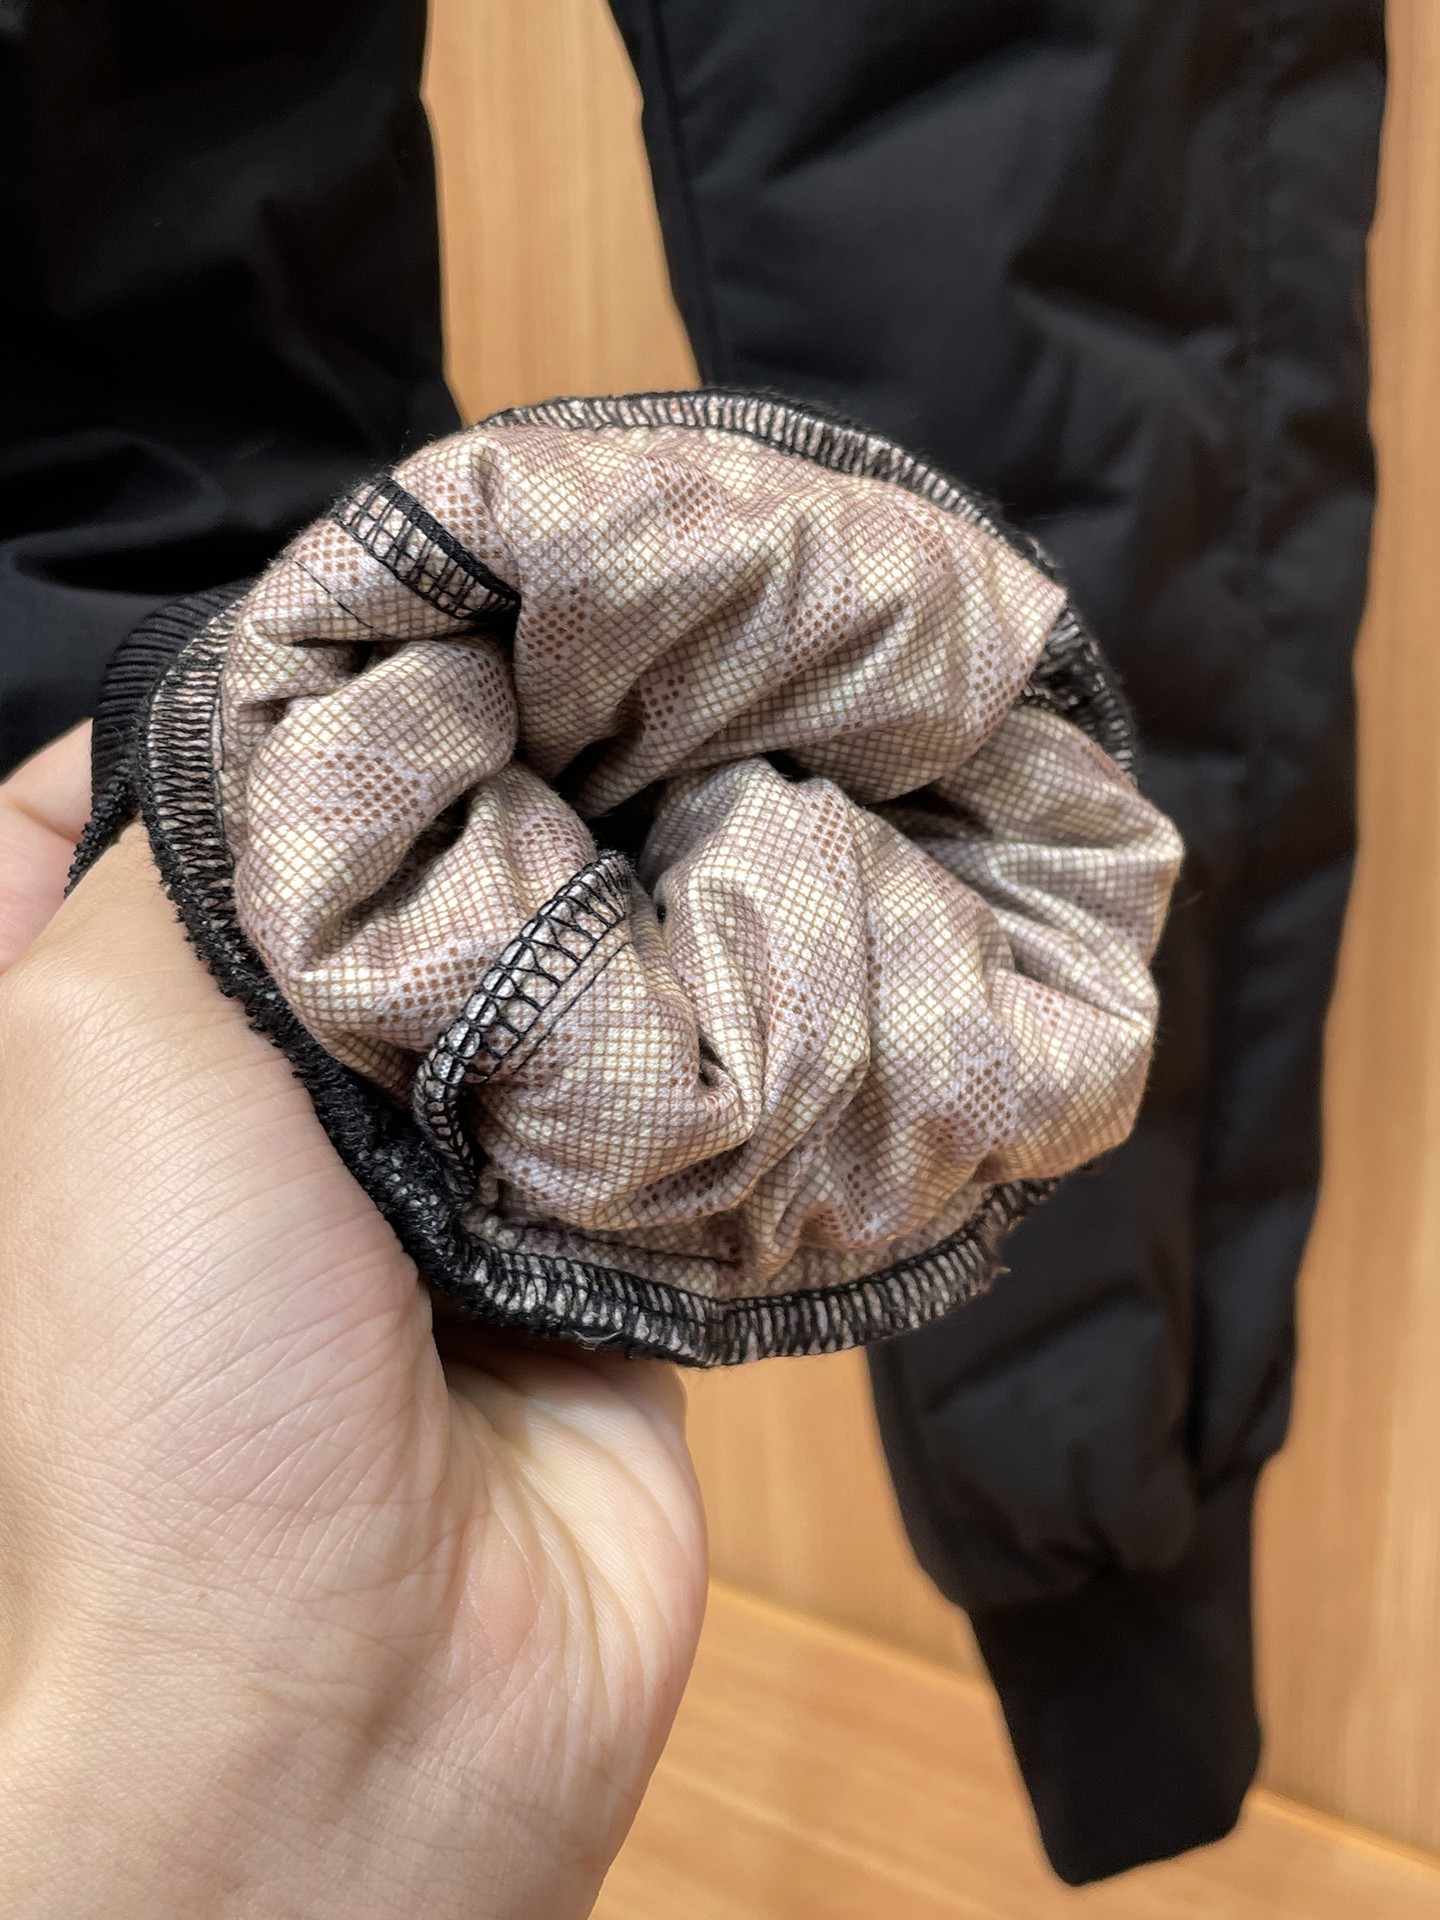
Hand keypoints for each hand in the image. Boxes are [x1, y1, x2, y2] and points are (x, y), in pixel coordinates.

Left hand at [0, 728, 706, 1918]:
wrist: (364, 1697)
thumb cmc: (165, 1380)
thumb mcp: (97, 1044)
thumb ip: (201, 844)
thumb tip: (334, 709)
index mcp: (112, 1033)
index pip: (174, 798)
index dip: (281, 697)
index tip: (411, 609)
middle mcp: (277, 1088)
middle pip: (393, 869)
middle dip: (490, 783)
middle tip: (615, 651)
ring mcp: (444, 1167)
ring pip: (546, 968)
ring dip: (616, 900)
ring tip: (717, 750)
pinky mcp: (591, 1241)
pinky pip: (663, 1096)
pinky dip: (707, 1032)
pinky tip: (771, 921)